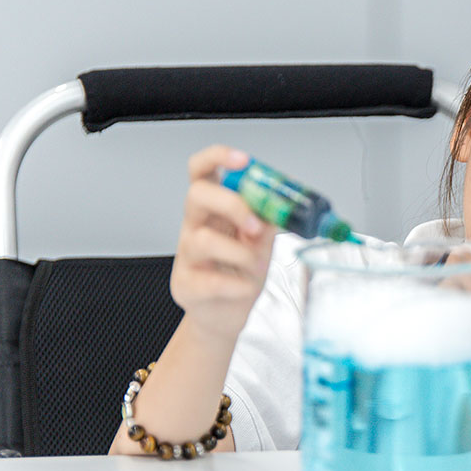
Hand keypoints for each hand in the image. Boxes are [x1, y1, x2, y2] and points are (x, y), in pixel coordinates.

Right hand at [169, 145, 275, 341]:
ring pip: (204, 239)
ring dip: (241, 254)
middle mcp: (195, 225)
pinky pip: (211, 280)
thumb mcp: (262, 240)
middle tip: (256, 227)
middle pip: (198, 194)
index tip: (242, 160)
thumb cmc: (241, 272)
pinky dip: (237, 285)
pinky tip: (244, 287)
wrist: (227, 313)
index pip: (202, 169)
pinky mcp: (187, 284)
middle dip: (232, 205)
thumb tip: (283, 201)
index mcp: (213, 208)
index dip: (218, 157)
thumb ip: (270, 218)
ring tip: (256, 266)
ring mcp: (187, 255)